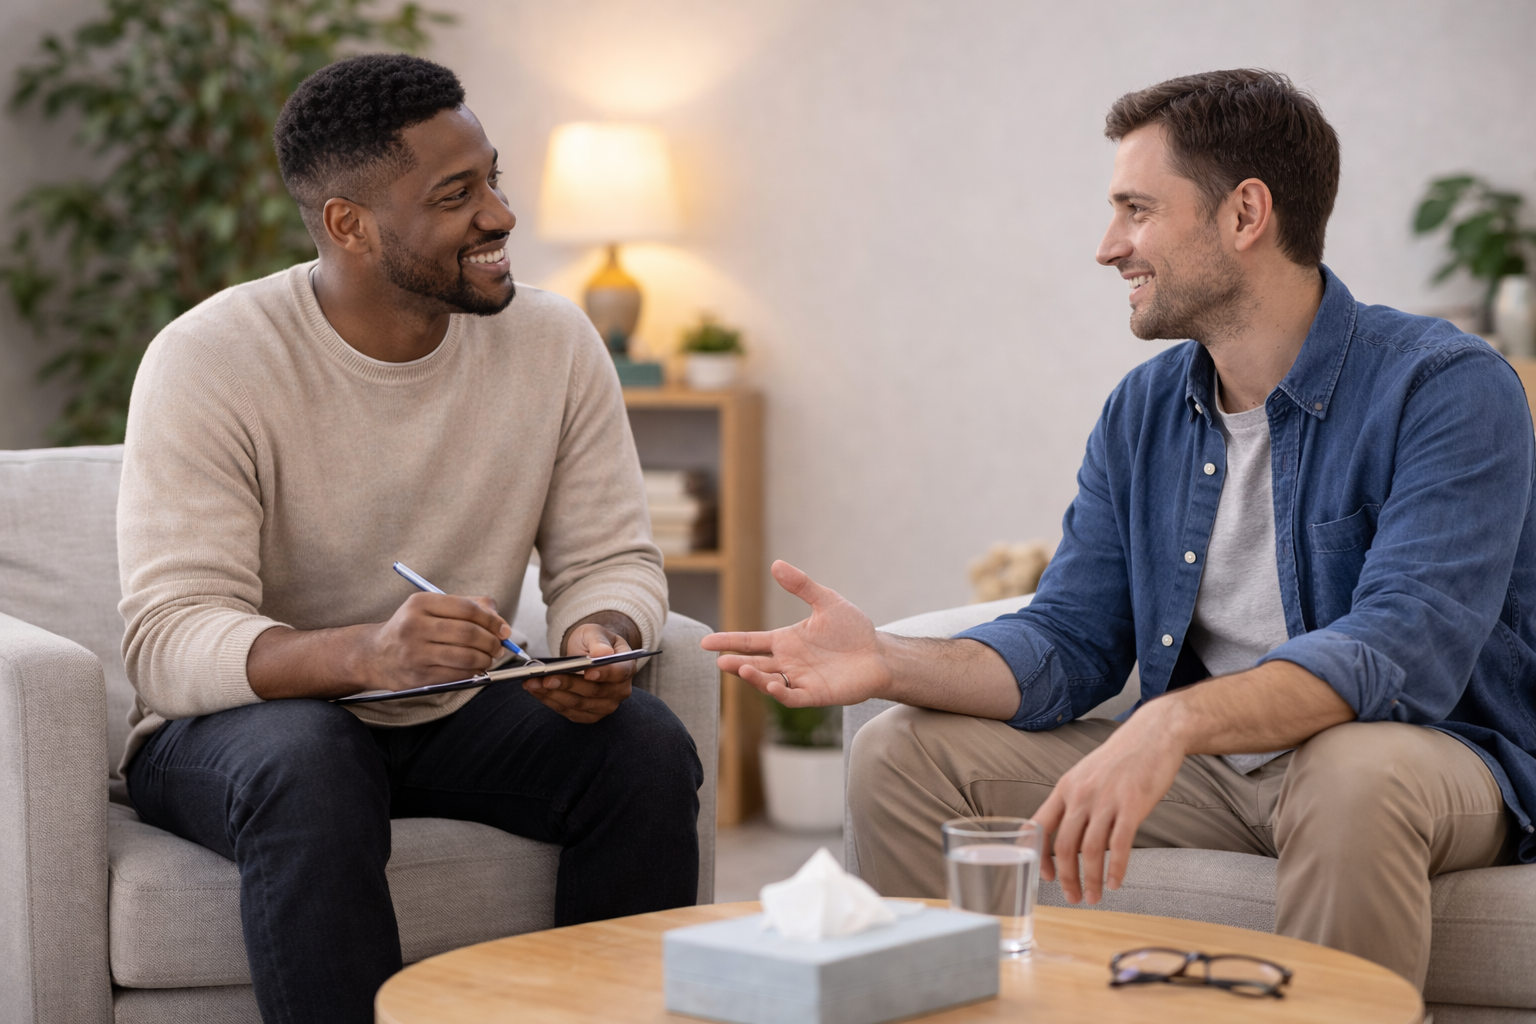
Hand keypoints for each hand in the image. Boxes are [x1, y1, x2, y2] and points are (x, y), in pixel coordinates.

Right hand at [366, 591, 511, 691]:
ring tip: (489, 658)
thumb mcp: (431, 607)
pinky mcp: (418, 676)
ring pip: (466, 656)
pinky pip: (457, 675)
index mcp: (420, 603)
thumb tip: (498, 619)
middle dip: (492, 641)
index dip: (491, 620)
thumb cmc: (412, 628)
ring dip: (486, 659)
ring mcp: (415, 653)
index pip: (467, 609)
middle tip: (499, 646)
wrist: (375, 655)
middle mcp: (414, 626)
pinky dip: (474, 672)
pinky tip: (475, 668)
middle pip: (468, 633)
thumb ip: (467, 606)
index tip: (503, 628)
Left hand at [525, 616, 637, 722]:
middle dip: (567, 684)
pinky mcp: (589, 715)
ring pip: (577, 704)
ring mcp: (605, 706)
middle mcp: (619, 691)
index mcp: (626, 667)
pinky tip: (535, 690)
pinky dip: (550, 701)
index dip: (604, 674)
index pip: (618, 673)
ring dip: (552, 694)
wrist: (590, 655)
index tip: (587, 673)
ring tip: (532, 683)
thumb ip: (598, 642)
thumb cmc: (594, 642)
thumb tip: (603, 654)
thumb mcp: (595, 633)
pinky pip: (568, 712)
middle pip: (593, 692)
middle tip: (545, 677)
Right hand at [701, 560, 889, 707]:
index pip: (750, 642)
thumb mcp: (826, 601)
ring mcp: (799, 679)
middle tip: (719, 660)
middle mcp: (787, 661)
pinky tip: (772, 684)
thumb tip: (776, 564)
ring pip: (768, 681)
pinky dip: (779, 692)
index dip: (728, 641)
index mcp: (785, 641)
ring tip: (741, 668)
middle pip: (754, 664)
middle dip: (736, 663)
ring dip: (754, 677)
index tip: (707, 642)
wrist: (879, 653)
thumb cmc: (853, 629)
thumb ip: (801, 585)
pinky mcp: (814, 694)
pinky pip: (791, 697)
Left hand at [1030, 707, 1184, 904]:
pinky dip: (1116, 869)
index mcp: (1065, 788)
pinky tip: (1116, 883)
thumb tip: (1065, 833)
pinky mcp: (1132, 805)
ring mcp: (1106, 800)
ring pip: (1090, 850)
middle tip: (1073, 898)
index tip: (1046, 876)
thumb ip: (1073, 801)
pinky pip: (1119, 845)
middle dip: (1066, 878)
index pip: (1039, 826)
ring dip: (1091, 880)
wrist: (1154, 734)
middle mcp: (1081, 794)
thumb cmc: (1120, 759)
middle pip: (1064, 846)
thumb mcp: (1086, 774)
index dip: (1038, 855)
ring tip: (1095, 896)